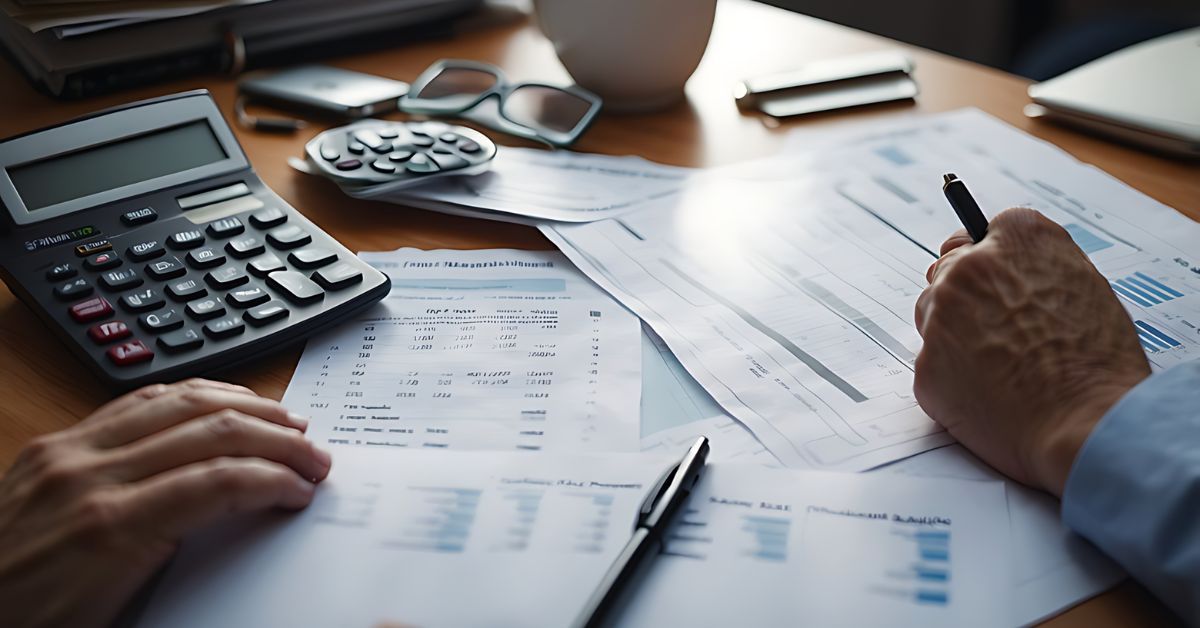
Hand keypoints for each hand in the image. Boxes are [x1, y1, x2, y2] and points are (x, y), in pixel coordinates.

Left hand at [0, 379, 330, 627]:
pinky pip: (133, 402)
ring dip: (242, 405)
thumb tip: (246, 529)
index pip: (220, 482)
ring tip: (284, 420)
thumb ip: (181, 564)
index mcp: (110, 529)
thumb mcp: (118, 617)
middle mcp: (89, 477)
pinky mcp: (52, 445)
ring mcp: (68, 453)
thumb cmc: (29, 625)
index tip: (303, 489)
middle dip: (276, 439)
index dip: (275, 479)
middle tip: (313, 455)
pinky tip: (216, 401)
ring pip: (178, 402)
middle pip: (210, 431)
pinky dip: (188, 395)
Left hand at [913, 208, 1149, 496]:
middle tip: (1001, 331)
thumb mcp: (1086, 287)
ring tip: (1003, 366)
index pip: (981, 231)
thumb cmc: (1098, 363)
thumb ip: (1038, 266)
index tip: (991, 275)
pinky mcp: (925, 363)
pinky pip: (933, 363)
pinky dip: (953, 377)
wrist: (1085, 424)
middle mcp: (969, 268)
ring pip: (932, 314)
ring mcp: (940, 315)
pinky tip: (990, 392)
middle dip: (966, 296)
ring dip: (954, 333)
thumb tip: (1011, 268)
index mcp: (1016, 240)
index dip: (989, 260)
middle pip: (948, 271)